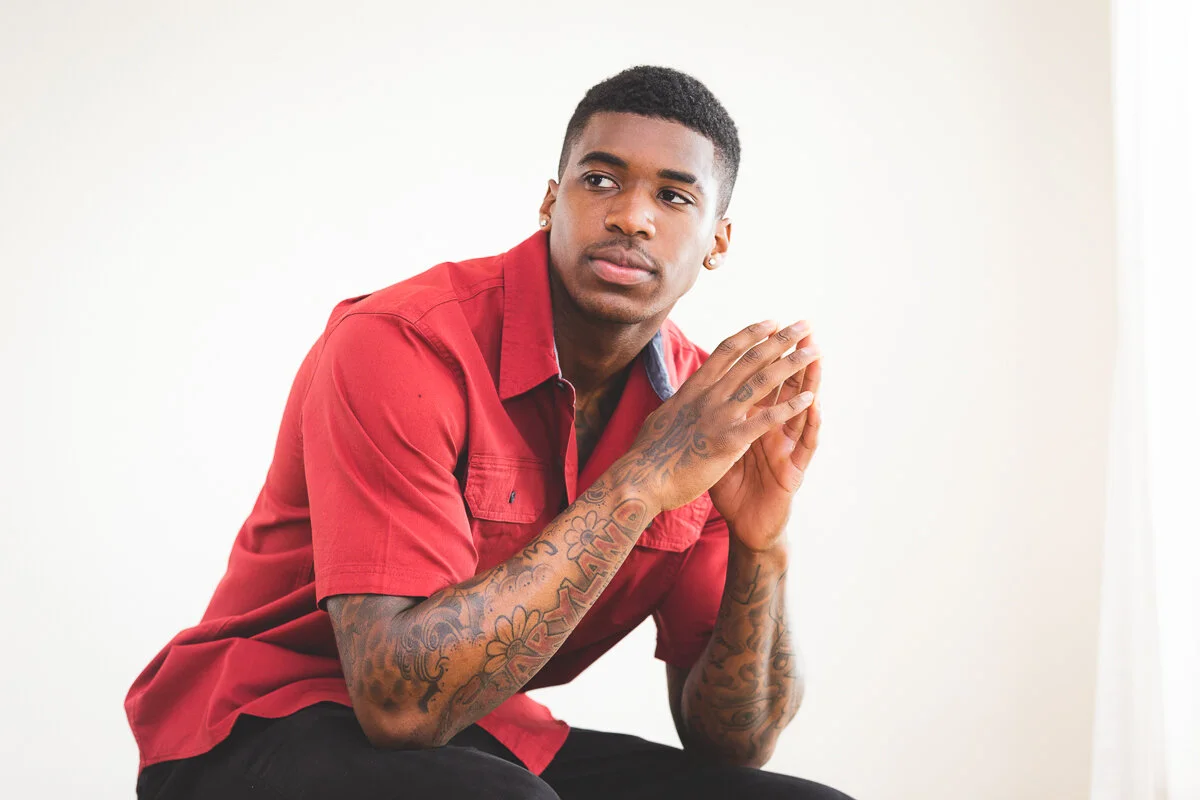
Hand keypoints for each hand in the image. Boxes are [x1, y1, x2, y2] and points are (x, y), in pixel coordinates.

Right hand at [608, 320, 819, 511]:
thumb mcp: (663, 417)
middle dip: (781, 339)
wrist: (640, 479)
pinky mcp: (728, 441)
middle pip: (751, 358)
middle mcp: (709, 395)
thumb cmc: (649, 454)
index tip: (771, 322)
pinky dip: (789, 407)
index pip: (727, 350)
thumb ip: (679, 404)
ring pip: (763, 381)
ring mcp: (719, 416)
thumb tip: (678, 396)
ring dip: (792, 364)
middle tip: (804, 325)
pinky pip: (765, 419)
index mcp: (694, 388)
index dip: (752, 334)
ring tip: (814, 351)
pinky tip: (809, 398)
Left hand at [709, 324, 821, 550]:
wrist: (746, 527)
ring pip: (802, 410)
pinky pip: (805, 445)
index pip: (764, 383)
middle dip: (793, 358)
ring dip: (810, 382)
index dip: (768, 357)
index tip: (770, 326)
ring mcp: (787, 449)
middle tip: (803, 329)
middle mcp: (776, 431)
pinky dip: (810, 425)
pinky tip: (816, 406)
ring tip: (817, 356)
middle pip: (787, 389)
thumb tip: (693, 397)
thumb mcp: (718, 450)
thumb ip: (714, 423)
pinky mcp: (794, 471)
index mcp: (756, 422)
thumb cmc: (733, 489)